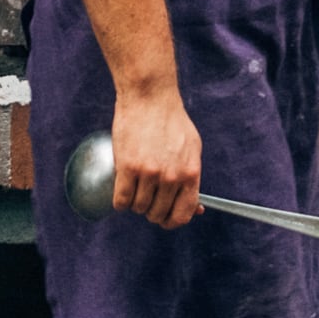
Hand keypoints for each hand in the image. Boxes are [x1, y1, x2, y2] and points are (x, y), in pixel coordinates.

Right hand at [111, 76, 202, 229]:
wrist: (149, 96)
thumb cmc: (170, 120)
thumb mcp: (192, 147)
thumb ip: (192, 178)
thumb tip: (198, 208)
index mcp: (190, 173)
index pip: (183, 214)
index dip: (172, 221)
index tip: (164, 218)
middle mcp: (171, 176)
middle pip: (158, 213)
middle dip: (151, 210)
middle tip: (146, 196)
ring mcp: (149, 173)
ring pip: (138, 208)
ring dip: (135, 203)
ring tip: (135, 187)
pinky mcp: (128, 167)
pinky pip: (121, 200)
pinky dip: (120, 200)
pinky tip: (122, 189)